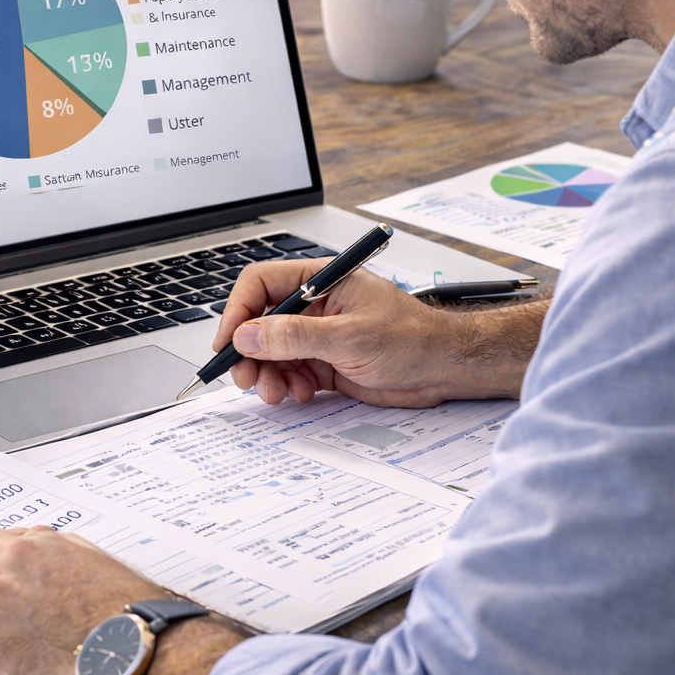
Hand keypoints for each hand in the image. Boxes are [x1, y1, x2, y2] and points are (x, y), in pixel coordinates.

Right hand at [212, 258, 545, 406]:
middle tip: (243, 376)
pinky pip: (290, 373)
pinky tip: (301, 393)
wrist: (445, 369)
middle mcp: (314, 305)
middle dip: (248, 352)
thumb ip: (295, 336)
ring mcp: (318, 335)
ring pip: (271, 352)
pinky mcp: (324, 362)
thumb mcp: (349, 337)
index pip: (261, 284)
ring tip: (275, 392)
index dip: (238, 311)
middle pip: (259, 322)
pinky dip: (288, 386)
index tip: (229, 341)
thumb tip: (248, 335)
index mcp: (320, 280)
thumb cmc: (414, 339)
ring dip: (266, 374)